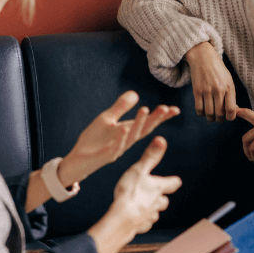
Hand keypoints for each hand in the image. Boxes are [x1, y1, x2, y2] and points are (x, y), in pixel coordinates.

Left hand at [61, 91, 178, 184]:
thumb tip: (136, 94)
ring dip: (139, 123)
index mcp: (128, 131)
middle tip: (166, 108)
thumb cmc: (94, 140)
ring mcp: (117, 149)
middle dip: (155, 119)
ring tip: (145, 109)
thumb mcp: (107, 119)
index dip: (161, 117)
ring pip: (131, 136)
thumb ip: (121, 107)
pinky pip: (114, 147)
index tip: (175, 109)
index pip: (148, 123)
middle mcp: (126, 141)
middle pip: (144, 129)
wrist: (78, 159)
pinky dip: (119, 138)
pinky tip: (124, 128)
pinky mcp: (105, 155)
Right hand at [110, 137, 181, 234]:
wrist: (122, 219)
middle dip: (160, 197)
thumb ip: (150, 156)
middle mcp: (157, 203)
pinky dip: (141, 221)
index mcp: (158, 188)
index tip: (174, 180)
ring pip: (154, 213)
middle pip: (164, 201)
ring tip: (141, 205)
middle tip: (154, 193)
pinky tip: (134, 218)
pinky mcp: (140, 227)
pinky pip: (143, 224)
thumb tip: (161, 140)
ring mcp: (149, 217)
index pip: (173, 183)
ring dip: (150, 210)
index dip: (173, 181)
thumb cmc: (130, 193)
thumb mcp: (139, 170)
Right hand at [184, 42, 236, 121]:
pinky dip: (201, 113)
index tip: (228, 117)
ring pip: (209, 113)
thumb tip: (233, 112)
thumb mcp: (228, 80)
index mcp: (229, 87)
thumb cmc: (218, 70)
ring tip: (211, 115)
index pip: (231, 110)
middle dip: (219, 119)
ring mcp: (207, 90)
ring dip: (210, 118)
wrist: (203, 57)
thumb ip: (231, 96)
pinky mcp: (197, 90)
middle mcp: (218, 89)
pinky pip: (199, 109)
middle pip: (219, 114)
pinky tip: (203, 110)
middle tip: (218, 117)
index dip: (230, 117)